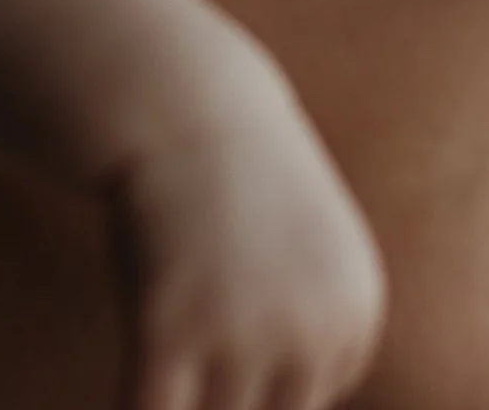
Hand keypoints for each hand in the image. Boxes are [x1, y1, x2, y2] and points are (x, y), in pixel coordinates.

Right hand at [115, 53, 385, 409]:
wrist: (184, 108)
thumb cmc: (239, 184)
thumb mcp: (309, 256)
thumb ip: (312, 331)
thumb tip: (277, 405)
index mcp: (357, 309)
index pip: (311, 398)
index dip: (265, 372)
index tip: (236, 313)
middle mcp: (313, 328)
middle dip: (230, 387)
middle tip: (202, 319)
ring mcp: (242, 331)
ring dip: (184, 389)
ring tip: (172, 324)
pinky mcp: (169, 330)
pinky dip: (135, 406)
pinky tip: (131, 376)